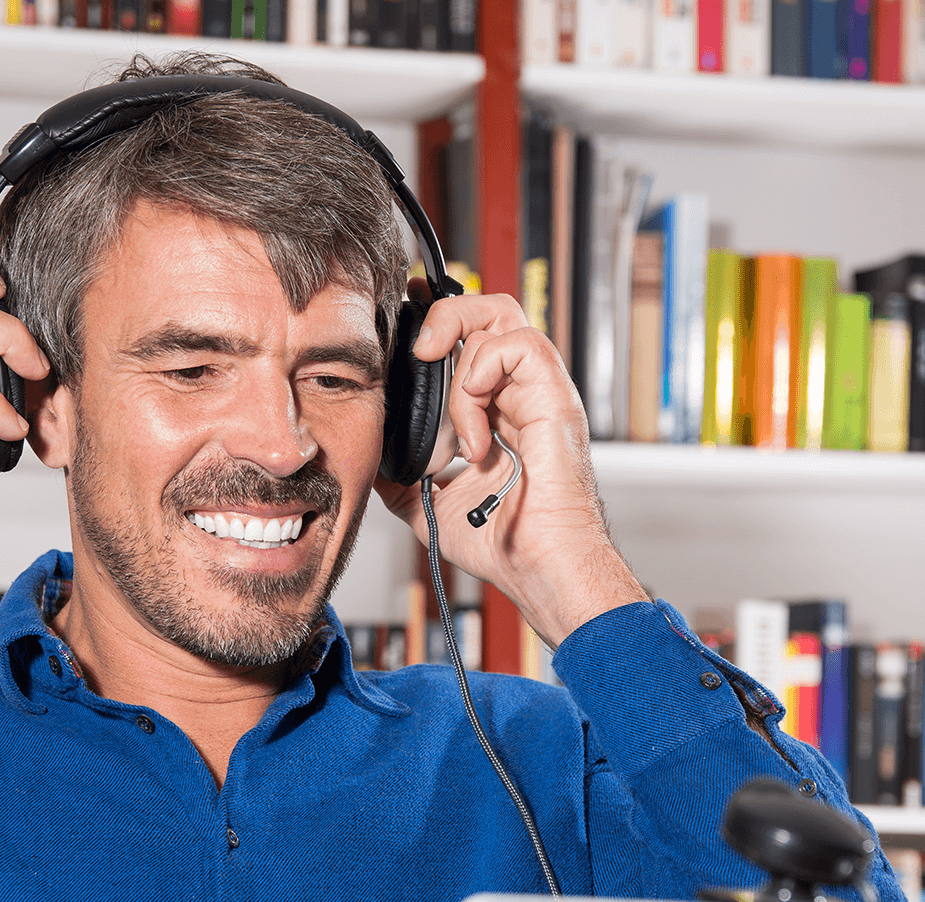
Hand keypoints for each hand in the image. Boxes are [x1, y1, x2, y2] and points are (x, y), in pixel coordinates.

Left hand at [374, 293, 645, 647]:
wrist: (538, 568)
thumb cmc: (506, 545)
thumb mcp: (431, 506)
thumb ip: (403, 477)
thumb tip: (370, 459)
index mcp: (499, 409)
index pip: (472, 338)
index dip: (439, 320)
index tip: (403, 321)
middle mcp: (520, 393)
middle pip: (489, 309)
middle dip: (446, 315)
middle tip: (420, 351)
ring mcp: (539, 391)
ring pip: (502, 317)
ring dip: (461, 359)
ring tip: (456, 417)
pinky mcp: (554, 396)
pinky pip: (519, 347)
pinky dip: (484, 379)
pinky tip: (476, 434)